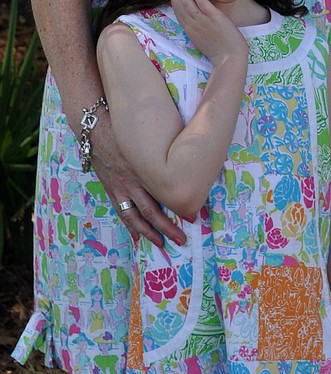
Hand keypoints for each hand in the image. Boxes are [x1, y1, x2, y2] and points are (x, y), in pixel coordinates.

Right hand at [89, 113, 185, 248]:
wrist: (95, 130)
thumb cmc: (126, 130)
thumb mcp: (149, 137)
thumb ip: (164, 150)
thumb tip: (185, 158)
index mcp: (144, 170)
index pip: (163, 194)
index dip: (178, 207)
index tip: (193, 217)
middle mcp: (132, 182)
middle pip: (151, 211)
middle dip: (166, 227)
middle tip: (180, 239)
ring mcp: (119, 188)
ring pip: (135, 217)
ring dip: (148, 232)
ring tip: (160, 244)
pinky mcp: (111, 189)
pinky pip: (121, 211)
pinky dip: (130, 225)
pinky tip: (137, 236)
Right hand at [169, 0, 247, 65]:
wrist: (229, 57)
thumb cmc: (218, 49)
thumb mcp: (201, 38)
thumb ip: (196, 27)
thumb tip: (195, 16)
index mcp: (189, 29)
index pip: (177, 11)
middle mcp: (192, 24)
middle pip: (178, 4)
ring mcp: (202, 20)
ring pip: (186, 2)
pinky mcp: (213, 17)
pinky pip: (202, 2)